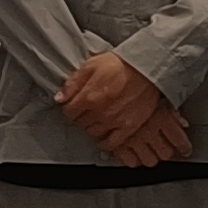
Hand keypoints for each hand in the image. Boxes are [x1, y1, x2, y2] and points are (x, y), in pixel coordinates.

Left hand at [56, 51, 187, 167]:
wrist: (147, 67)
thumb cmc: (121, 64)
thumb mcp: (91, 65)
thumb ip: (73, 82)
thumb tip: (60, 98)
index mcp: (89, 96)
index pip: (69, 112)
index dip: (70, 107)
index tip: (73, 105)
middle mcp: (100, 112)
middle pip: (80, 123)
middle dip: (80, 116)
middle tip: (86, 109)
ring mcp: (114, 121)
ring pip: (93, 133)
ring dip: (91, 127)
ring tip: (96, 118)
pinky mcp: (128, 127)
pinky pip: (112, 143)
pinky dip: (105, 142)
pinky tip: (103, 136)